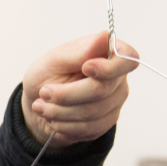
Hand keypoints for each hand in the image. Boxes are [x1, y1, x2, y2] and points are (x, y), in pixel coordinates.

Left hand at [21, 31, 138, 145]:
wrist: (39, 102)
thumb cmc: (48, 75)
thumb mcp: (56, 59)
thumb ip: (81, 52)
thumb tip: (105, 36)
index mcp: (109, 54)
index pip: (127, 59)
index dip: (109, 67)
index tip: (85, 67)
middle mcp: (118, 79)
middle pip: (102, 90)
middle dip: (67, 94)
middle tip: (44, 93)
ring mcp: (114, 102)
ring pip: (92, 113)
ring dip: (60, 112)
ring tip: (41, 106)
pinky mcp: (105, 122)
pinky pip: (88, 129)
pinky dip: (64, 125)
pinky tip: (52, 118)